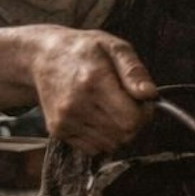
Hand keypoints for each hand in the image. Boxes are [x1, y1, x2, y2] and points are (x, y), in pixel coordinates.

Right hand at [26, 26, 156, 154]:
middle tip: (128, 104)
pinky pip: (94, 148)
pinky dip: (102, 137)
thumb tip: (150, 94)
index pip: (132, 120)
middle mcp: (75, 104)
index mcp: (93, 81)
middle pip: (124, 135)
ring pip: (111, 144)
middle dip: (135, 122)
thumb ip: (134, 71)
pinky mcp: (57, 130)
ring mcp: (64, 119)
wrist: (43, 56)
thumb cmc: (84, 50)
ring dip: (119, 131)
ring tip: (111, 108)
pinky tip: (97, 116)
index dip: (145, 113)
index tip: (142, 101)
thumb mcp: (114, 48)